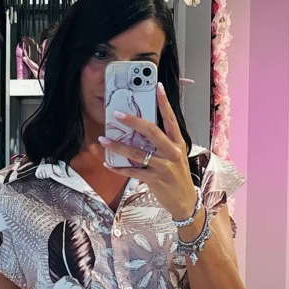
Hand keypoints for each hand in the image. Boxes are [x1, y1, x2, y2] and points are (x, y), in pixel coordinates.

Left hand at [99, 82, 199, 223]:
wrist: (185, 202)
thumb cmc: (178, 178)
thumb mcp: (176, 157)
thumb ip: (163, 144)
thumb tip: (143, 132)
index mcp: (178, 143)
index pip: (171, 119)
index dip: (164, 102)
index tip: (157, 86)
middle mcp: (171, 152)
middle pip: (151, 131)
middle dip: (133, 121)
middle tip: (117, 114)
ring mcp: (163, 166)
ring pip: (137, 152)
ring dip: (117, 146)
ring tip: (103, 139)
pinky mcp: (154, 180)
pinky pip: (132, 172)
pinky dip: (118, 168)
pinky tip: (108, 164)